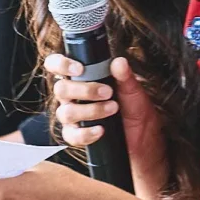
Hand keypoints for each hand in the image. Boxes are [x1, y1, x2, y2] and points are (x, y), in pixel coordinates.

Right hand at [46, 54, 167, 199]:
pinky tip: (101, 130)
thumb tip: (119, 62)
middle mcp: (72, 96)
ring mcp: (73, 116)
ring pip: (66, 112)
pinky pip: (71, 135)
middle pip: (61, 89)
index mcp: (81, 78)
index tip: (79, 69)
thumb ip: (125, 76)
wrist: (144, 137)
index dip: (60, 64)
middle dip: (84, 90)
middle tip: (107, 92)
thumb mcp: (134, 90)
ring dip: (90, 110)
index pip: (56, 65)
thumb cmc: (135, 108)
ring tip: (112, 109)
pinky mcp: (77, 134)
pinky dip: (86, 133)